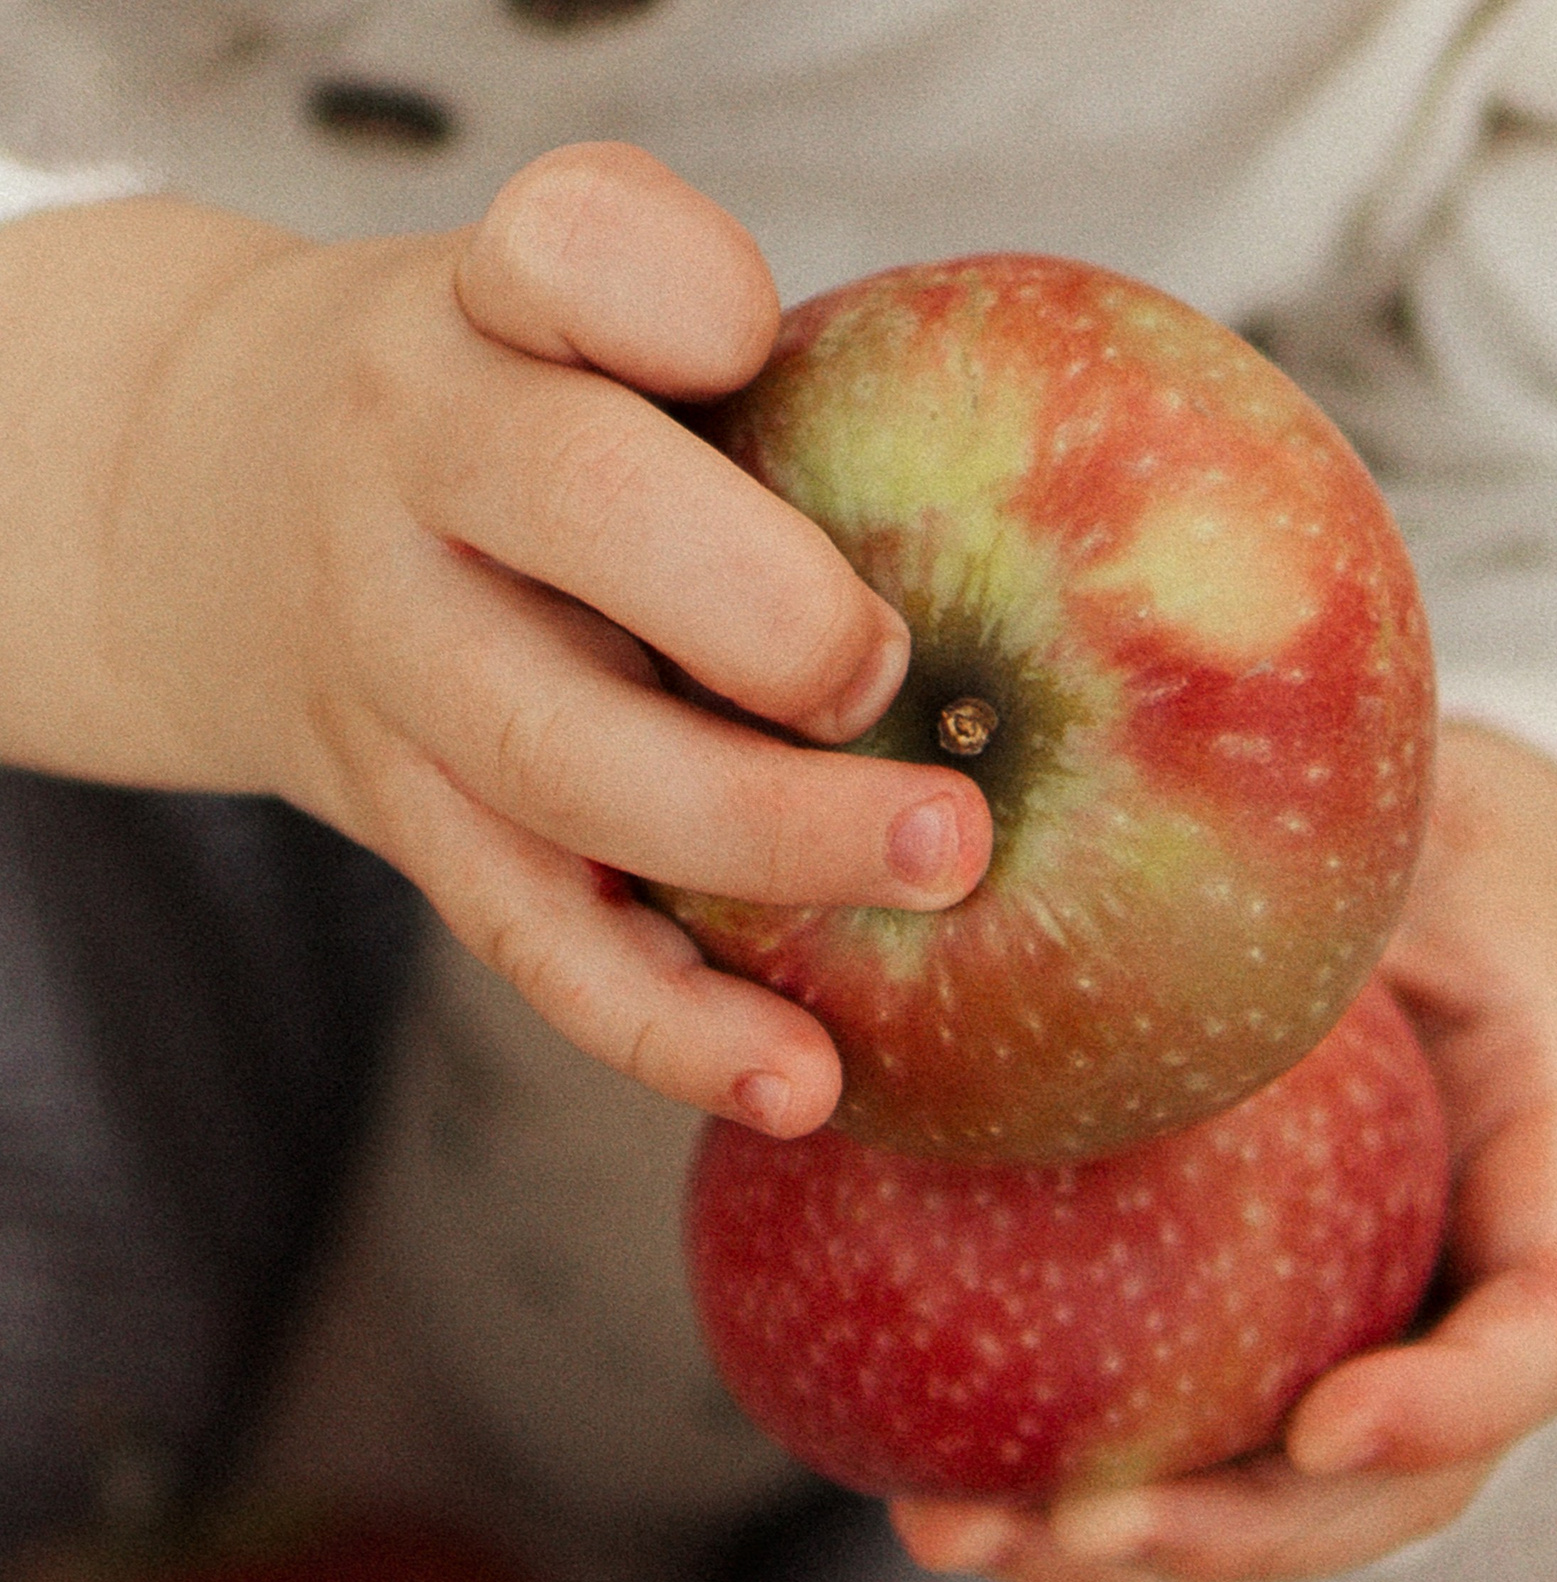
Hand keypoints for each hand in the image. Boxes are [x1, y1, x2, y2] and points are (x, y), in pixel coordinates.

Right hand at [0, 144, 990, 1134]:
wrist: (205, 495)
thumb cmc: (510, 401)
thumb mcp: (574, 308)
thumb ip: (737, 350)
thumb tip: (1073, 480)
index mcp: (493, 309)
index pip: (564, 247)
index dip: (661, 287)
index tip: (750, 336)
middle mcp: (419, 465)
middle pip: (572, 511)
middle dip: (756, 599)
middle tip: (892, 667)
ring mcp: (395, 654)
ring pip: (560, 760)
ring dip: (763, 829)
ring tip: (945, 862)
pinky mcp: (411, 817)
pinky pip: (536, 936)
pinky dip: (671, 1025)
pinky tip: (804, 1081)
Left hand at [888, 720, 1556, 1581]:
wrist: (1433, 898)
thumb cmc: (1437, 854)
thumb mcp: (1443, 837)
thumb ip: (1361, 885)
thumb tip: (1166, 841)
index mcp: (1545, 1187)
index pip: (1542, 1334)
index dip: (1446, 1405)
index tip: (1322, 1424)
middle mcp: (1454, 1301)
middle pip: (1382, 1487)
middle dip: (1239, 1533)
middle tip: (1085, 1528)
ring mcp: (1355, 1340)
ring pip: (1264, 1498)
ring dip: (1116, 1547)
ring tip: (952, 1531)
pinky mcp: (1252, 1338)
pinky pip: (1166, 1422)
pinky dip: (1049, 1471)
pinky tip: (906, 1469)